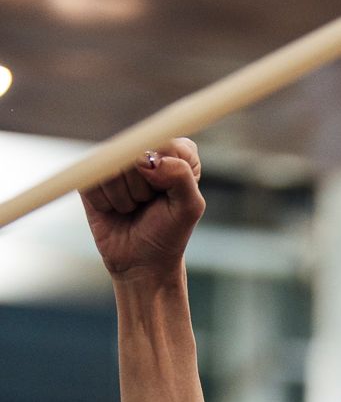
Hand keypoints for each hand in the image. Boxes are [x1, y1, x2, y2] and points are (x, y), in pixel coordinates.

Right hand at [81, 138, 204, 279]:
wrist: (141, 261)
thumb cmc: (168, 233)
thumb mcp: (189, 208)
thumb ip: (181, 176)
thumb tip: (146, 160)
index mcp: (174, 151)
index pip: (164, 141)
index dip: (164, 171)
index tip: (167, 193)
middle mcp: (143, 148)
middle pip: (133, 153)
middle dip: (142, 188)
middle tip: (148, 203)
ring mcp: (114, 159)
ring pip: (110, 167)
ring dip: (122, 198)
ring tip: (131, 207)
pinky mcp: (89, 172)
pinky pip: (89, 179)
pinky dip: (103, 202)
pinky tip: (112, 209)